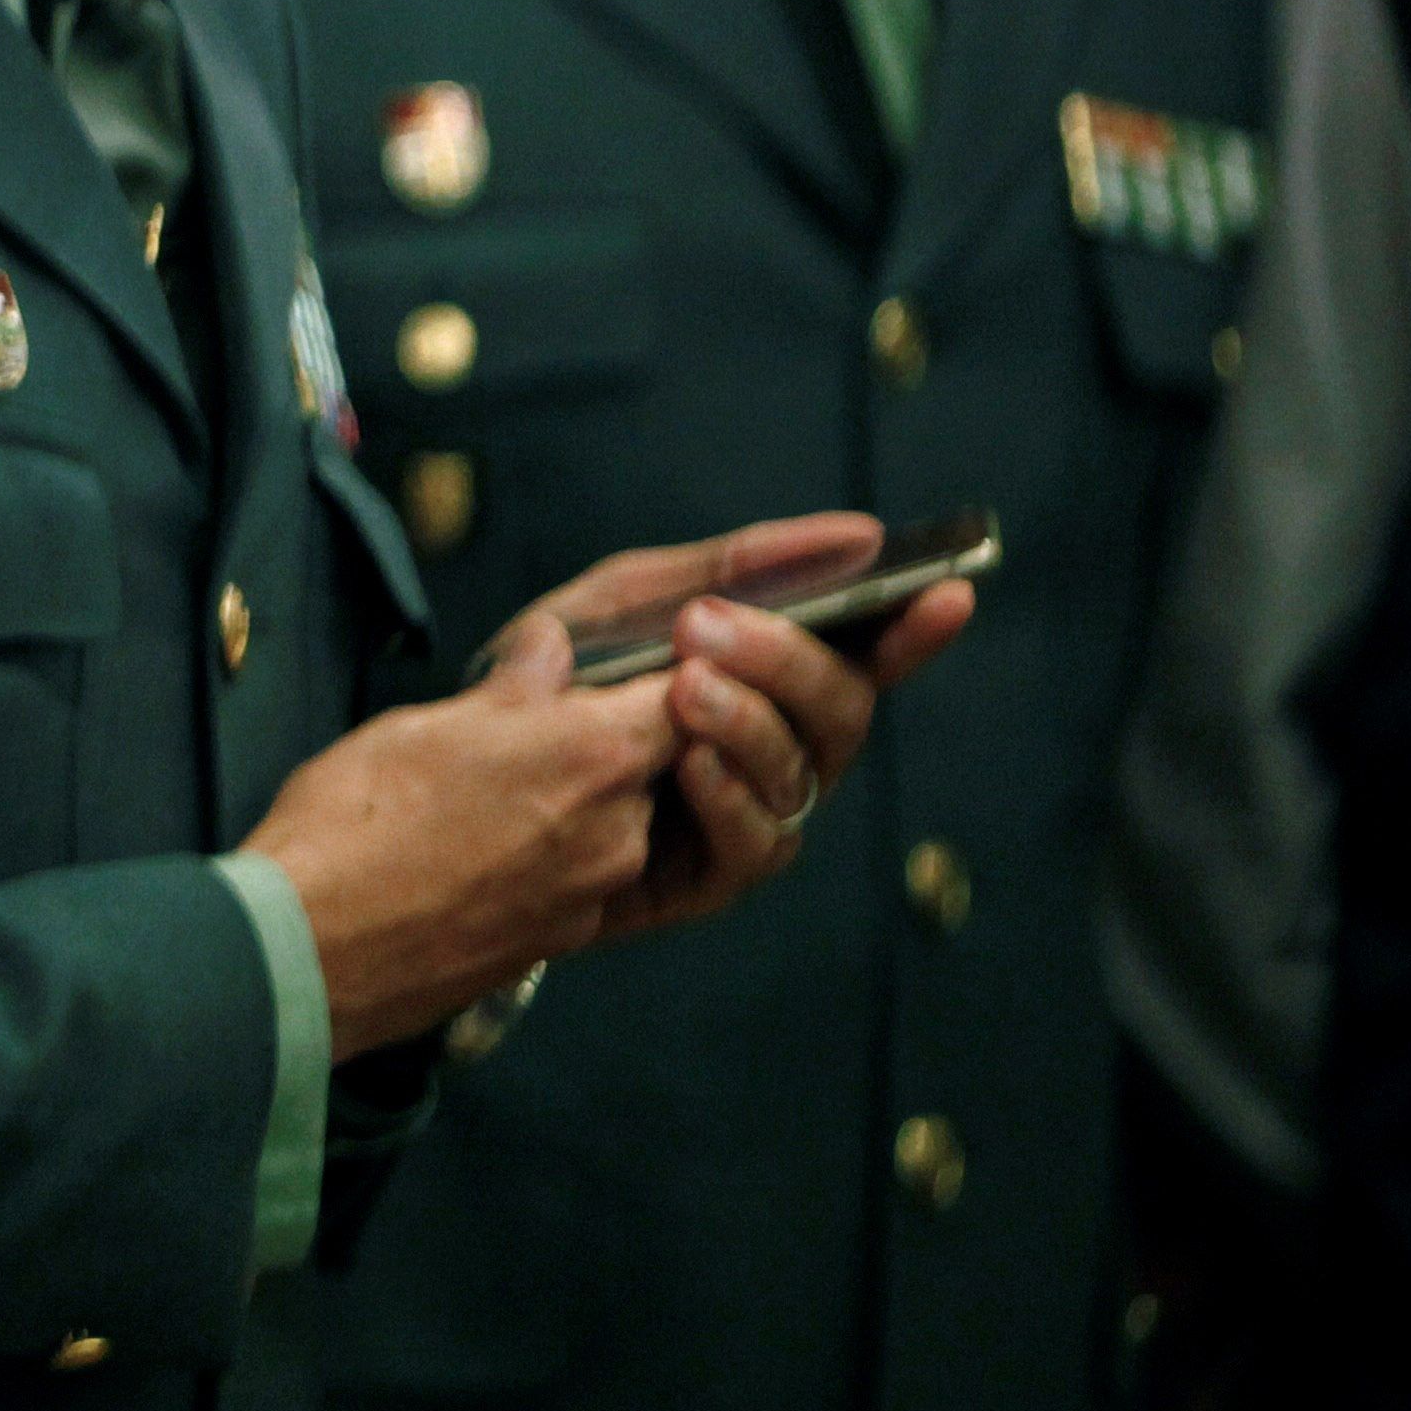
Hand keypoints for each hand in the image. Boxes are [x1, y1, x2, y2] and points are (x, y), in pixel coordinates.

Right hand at [243, 612, 678, 1056]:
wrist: (312, 950)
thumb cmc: (356, 822)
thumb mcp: (423, 724)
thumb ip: (509, 690)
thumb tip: (549, 647)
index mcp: (595, 754)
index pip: (684, 700)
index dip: (658, 679)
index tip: (615, 671)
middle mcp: (620, 828)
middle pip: (646, 767)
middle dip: (597, 745)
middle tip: (516, 735)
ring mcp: (595, 894)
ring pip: (613, 824)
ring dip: (568, 804)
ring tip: (482, 800)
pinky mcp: (566, 941)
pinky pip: (578, 878)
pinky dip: (544, 859)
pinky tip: (473, 855)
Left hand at [524, 512, 972, 945]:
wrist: (467, 781)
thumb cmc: (554, 678)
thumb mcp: (617, 606)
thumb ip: (718, 568)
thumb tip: (848, 535)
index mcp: (771, 681)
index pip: (865, 655)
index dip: (913, 630)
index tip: (943, 592)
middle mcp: (780, 749)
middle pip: (842, 708)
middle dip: (786, 661)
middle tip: (707, 630)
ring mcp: (753, 811)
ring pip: (802, 770)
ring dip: (749, 721)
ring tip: (684, 690)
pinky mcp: (712, 875)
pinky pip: (754, 842)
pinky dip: (727, 796)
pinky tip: (688, 763)